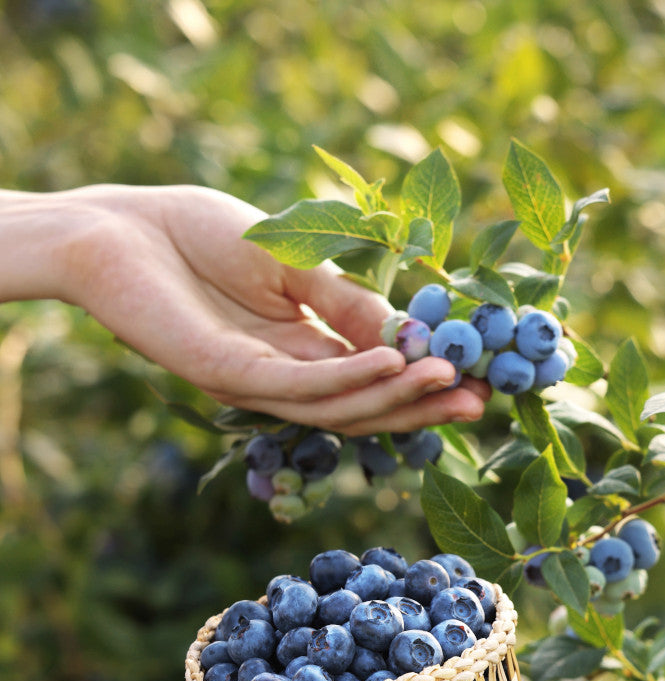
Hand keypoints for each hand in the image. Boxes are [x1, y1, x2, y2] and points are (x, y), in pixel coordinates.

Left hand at [0, 185, 488, 433]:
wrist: (119, 224)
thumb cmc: (202, 233)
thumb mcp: (295, 263)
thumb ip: (349, 300)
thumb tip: (414, 333)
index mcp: (302, 350)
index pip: (373, 379)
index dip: (424, 382)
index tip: (477, 377)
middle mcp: (284, 377)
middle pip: (364, 406)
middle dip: (423, 405)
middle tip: (480, 401)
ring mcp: (256, 381)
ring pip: (339, 406)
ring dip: (397, 397)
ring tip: (451, 381)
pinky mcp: (227, 373)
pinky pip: (300, 385)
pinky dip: (350, 378)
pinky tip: (393, 362)